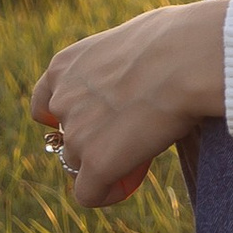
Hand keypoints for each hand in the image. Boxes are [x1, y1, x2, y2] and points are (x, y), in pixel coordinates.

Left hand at [31, 0, 227, 208]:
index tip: (96, 120)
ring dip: (105, 162)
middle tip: (133, 134)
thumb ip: (119, 60)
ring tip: (142, 152)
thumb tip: (140, 69)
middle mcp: (61, 100)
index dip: (69, 117)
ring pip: (80, 164)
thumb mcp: (132, 38)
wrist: (188, 59)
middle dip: (94, 140)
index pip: (44, 106)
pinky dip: (107, 192)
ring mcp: (77, 134)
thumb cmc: (178, 39)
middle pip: (68, 137)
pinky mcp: (97, 162)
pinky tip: (131, 179)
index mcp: (64, 66)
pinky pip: (90, 193)